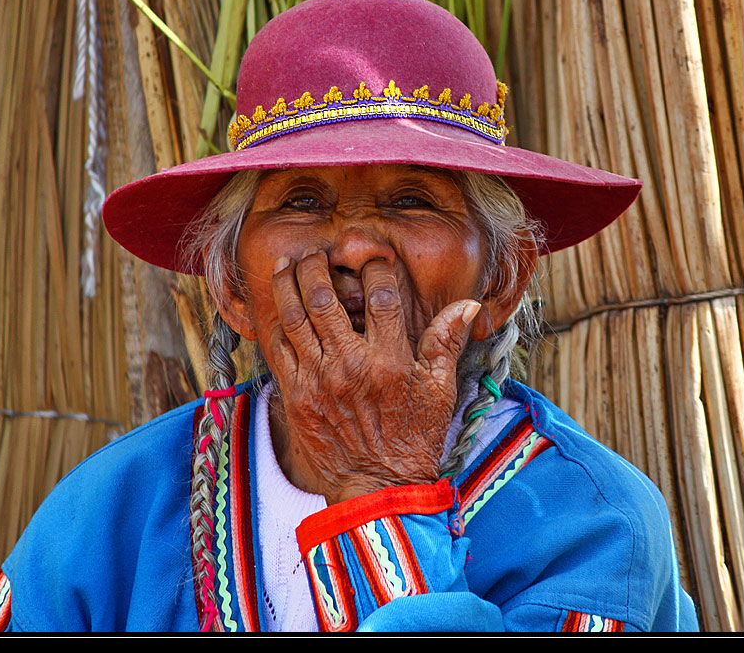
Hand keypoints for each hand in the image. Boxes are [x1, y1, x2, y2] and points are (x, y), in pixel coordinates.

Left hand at [266, 248, 480, 503]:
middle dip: (315, 267)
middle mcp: (349, 365)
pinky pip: (279, 350)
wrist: (376, 489)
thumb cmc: (412, 440)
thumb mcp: (439, 391)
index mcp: (389, 360)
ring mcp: (317, 380)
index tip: (374, 260)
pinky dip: (276, 324)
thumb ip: (445, 343)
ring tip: (285, 266)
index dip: (376, 268)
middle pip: (323, 298)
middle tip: (315, 254)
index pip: (381, 296)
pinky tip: (278, 309)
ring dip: (286, 285)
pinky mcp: (296, 396)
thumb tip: (467, 305)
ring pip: (293, 318)